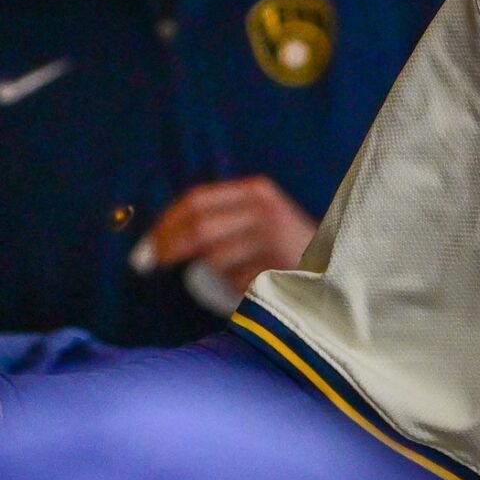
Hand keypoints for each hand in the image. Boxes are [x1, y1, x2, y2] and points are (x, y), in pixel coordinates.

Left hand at [141, 176, 317, 296]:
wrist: (335, 266)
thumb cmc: (284, 246)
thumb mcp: (256, 219)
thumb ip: (218, 218)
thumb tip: (157, 240)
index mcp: (256, 191)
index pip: (196, 201)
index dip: (164, 224)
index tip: (144, 247)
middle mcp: (265, 209)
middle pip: (199, 228)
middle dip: (166, 248)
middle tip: (145, 265)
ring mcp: (273, 238)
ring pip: (213, 259)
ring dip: (212, 272)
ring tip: (235, 272)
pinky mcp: (276, 266)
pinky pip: (234, 282)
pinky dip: (234, 288)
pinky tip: (255, 282)